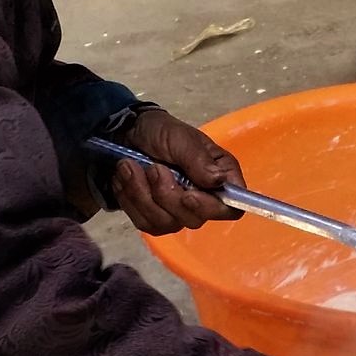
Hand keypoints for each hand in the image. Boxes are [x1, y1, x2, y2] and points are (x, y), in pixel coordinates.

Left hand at [113, 109, 244, 234]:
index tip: (188, 195)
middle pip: (194, 219)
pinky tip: (124, 179)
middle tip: (152, 167)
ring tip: (129, 166)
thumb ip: (198, 159)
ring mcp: (178, 213)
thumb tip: (219, 180)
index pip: (230, 207)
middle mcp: (202, 199)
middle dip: (167, 195)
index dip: (210, 207)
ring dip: (142, 194)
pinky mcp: (154, 219)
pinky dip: (130, 199)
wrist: (126, 134)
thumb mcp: (179, 138)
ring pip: (166, 223)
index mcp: (219, 177)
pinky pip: (145, 223)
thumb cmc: (160, 132)